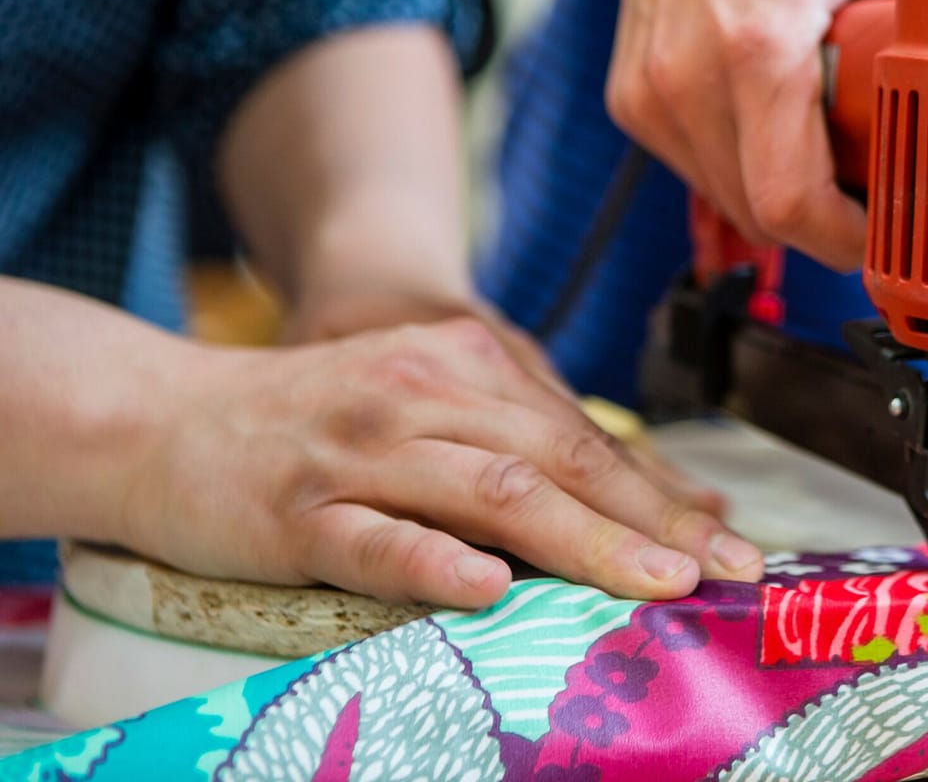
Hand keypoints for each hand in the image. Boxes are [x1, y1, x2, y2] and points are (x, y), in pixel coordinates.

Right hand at [118, 318, 763, 609]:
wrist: (166, 417)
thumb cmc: (320, 425)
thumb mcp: (430, 413)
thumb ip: (526, 448)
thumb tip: (651, 502)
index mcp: (466, 367)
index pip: (586, 438)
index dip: (666, 496)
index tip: (735, 545)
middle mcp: (424, 395)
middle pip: (557, 459)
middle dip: (651, 521)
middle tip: (726, 571)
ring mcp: (362, 452)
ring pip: (488, 492)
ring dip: (580, 538)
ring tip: (652, 583)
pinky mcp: (299, 511)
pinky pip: (375, 537)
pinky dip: (436, 561)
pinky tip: (489, 586)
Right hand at [609, 0, 905, 269]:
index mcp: (757, 42)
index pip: (793, 203)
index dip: (850, 240)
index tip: (893, 235)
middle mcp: (688, 76)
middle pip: (764, 216)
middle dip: (827, 224)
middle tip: (876, 195)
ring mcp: (650, 95)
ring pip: (731, 204)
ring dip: (785, 200)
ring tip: (829, 150)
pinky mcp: (632, 103)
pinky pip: (701, 175)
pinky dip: (746, 171)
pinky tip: (778, 126)